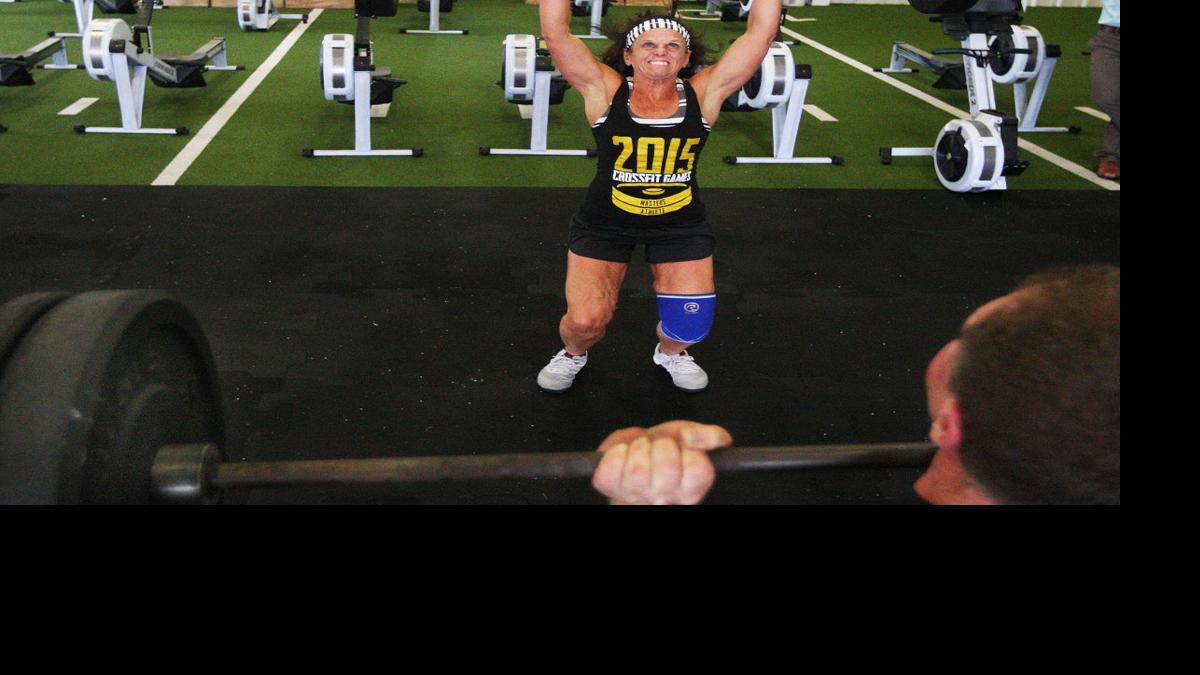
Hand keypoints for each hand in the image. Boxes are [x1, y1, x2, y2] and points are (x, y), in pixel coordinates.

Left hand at [591, 420, 731, 504]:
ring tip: (640, 449)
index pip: (699, 471)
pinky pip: (610, 469)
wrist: (631, 450)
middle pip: (667, 469)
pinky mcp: (610, 488)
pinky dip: (614, 453)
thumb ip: (710, 436)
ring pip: (638, 470)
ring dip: (638, 448)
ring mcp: (636, 497)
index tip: (684, 445)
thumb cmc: (662, 447)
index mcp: (690, 488)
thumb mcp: (690, 436)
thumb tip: (710, 438)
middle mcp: (664, 498)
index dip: (691, 452)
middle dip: (662, 446)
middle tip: (658, 446)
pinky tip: (622, 454)